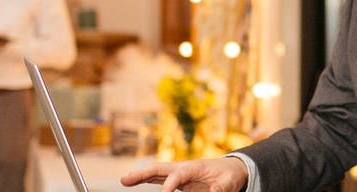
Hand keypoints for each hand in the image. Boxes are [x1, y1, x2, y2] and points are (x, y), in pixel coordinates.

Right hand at [121, 157, 247, 191]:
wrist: (232, 168)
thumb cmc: (229, 175)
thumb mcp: (228, 183)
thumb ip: (218, 190)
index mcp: (195, 167)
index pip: (178, 174)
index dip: (170, 184)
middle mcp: (184, 168)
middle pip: (161, 169)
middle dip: (144, 174)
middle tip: (125, 179)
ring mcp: (180, 174)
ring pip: (157, 174)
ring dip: (141, 176)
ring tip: (125, 180)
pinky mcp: (178, 181)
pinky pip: (160, 180)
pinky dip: (148, 180)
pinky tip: (135, 182)